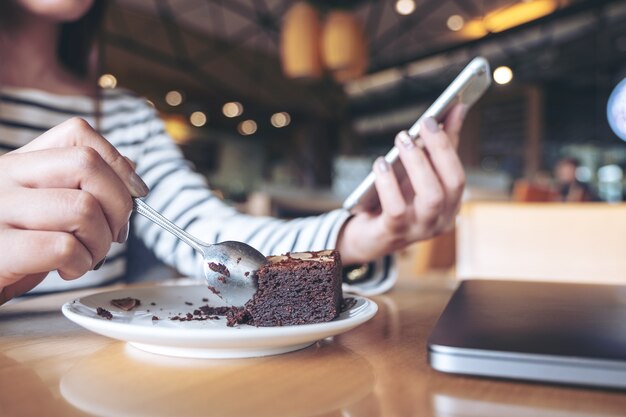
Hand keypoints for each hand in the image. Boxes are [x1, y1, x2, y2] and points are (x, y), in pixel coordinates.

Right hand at [0, 118, 148, 303]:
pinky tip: (67, 270)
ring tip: (87, 257)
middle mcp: (4, 177)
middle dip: (119, 204)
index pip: (77, 133)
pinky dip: (81, 264)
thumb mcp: (46, 212)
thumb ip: (80, 186)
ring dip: (101, 242)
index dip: (118, 163)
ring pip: (83, 208)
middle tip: (114, 233)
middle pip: (87, 164)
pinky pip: (63, 247)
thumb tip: (128, 167)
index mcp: (20, 164)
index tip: (135, 193)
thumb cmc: (14, 252)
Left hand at [337, 104, 466, 264]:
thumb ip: (437, 146)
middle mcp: (440, 220)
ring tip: (402, 138)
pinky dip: (389, 183)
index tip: (441, 115)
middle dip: (439, 149)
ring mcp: (419, 230)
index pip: (458, 175)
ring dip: (418, 163)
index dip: (450, 144)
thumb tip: (456, 108)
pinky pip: (397, 209)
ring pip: (431, 196)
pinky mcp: (394, 233)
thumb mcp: (417, 173)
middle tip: (422, 123)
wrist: (367, 235)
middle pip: (453, 184)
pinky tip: (380, 163)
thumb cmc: (396, 199)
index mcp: (450, 206)